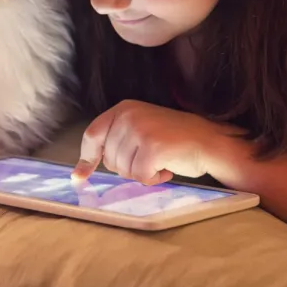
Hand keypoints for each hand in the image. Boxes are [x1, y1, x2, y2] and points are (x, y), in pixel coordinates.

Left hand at [72, 100, 235, 185]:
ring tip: (160, 160)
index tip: (80, 176)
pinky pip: (140, 176)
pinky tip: (166, 168)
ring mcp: (140, 130)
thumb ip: (113, 143)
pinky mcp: (152, 147)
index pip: (92, 134)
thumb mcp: (139, 130)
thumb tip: (78, 174)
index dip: (86, 158)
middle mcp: (129, 115)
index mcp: (123, 108)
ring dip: (142, 172)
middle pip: (109, 158)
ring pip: (124, 170)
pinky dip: (153, 179)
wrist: (208, 141)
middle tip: (150, 157)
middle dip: (128, 166)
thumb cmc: (173, 140)